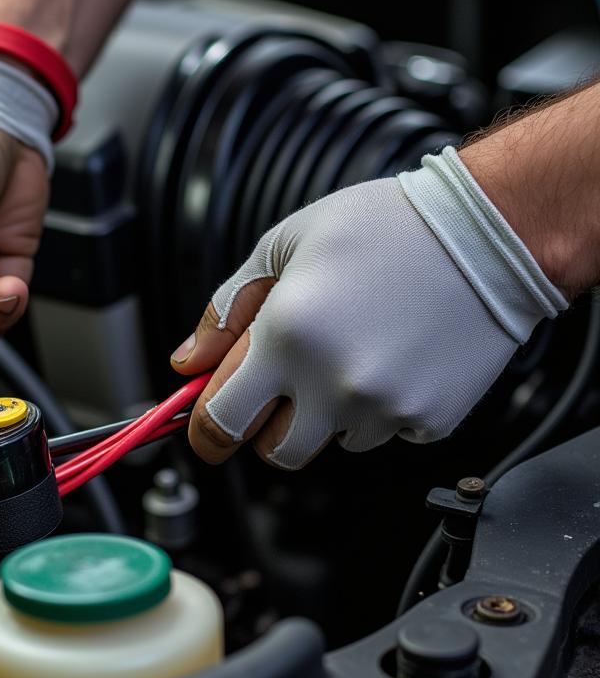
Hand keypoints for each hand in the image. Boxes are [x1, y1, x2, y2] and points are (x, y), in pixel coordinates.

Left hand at [170, 147, 566, 468]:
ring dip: (330, 412)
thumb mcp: (284, 245)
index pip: (221, 421)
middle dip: (269, 424)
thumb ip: (226, 311)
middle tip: (286, 383)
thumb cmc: (385, 227)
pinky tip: (395, 355)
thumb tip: (189, 363)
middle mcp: (332, 382)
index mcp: (285, 336)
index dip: (205, 430)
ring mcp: (385, 407)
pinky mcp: (430, 420)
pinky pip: (385, 433)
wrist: (490, 233)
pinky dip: (381, 408)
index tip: (206, 428)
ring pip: (333, 443)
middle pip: (275, 451)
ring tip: (355, 348)